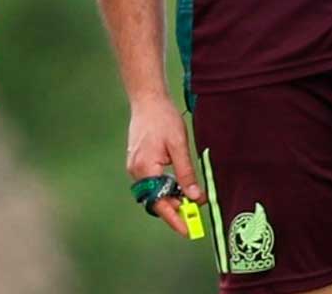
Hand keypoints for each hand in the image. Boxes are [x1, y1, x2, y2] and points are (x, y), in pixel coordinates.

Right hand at [126, 92, 202, 235]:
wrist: (147, 100)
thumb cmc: (163, 119)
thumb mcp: (179, 146)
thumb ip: (186, 173)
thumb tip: (196, 197)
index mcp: (145, 169)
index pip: (159, 203)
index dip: (174, 219)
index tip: (187, 231)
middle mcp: (136, 171)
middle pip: (155, 200)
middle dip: (174, 209)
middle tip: (194, 215)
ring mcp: (135, 166)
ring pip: (154, 191)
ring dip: (171, 197)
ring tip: (190, 199)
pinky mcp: (138, 162)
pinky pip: (152, 182)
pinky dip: (165, 187)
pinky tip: (179, 184)